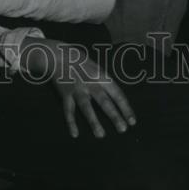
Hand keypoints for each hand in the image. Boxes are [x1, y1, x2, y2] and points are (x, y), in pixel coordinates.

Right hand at [21, 39, 136, 138]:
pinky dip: (71, 122)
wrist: (57, 54)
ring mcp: (77, 89)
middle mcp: (90, 83)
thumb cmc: (79, 60)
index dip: (125, 108)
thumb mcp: (96, 66)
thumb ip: (104, 80)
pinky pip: (68, 109)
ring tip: (100, 134)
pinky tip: (75, 134)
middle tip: (122, 129)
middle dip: (114, 115)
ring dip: (93, 121)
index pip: (117, 93)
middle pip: (104, 101)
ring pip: (86, 106)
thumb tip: (116, 96)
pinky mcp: (65, 93)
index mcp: (101, 76)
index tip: (132, 121)